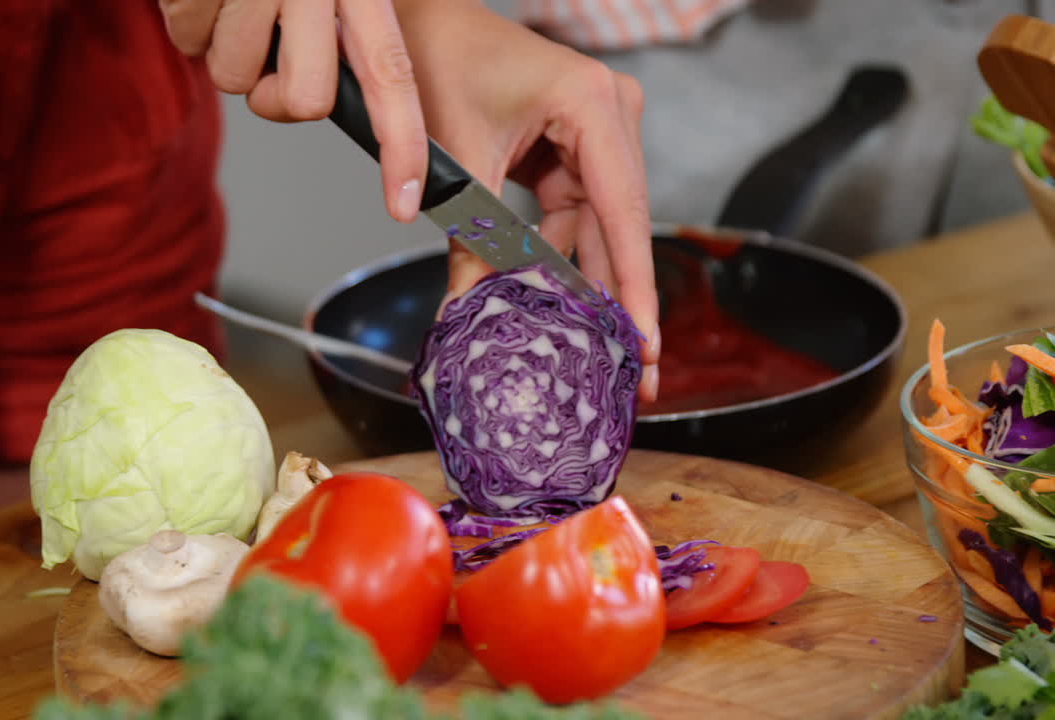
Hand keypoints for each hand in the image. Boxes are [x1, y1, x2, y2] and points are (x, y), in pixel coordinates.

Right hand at [158, 0, 428, 223]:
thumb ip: (352, 32)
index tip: (404, 203)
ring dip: (224, 48)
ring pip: (235, 78)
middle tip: (267, 47)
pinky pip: (188, 42)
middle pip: (304, 100)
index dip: (402, 143)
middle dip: (277, 94)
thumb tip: (336, 99)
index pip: (392, 75)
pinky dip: (189, 22)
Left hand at [394, 0, 659, 400]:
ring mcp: (596, 132)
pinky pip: (575, 216)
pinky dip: (562, 258)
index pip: (622, 211)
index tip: (645, 343)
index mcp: (592, 104)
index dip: (632, 285)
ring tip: (600, 353)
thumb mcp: (456, 160)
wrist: (418, 24)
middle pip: (620, 226)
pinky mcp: (575, 148)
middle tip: (637, 373)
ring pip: (598, 228)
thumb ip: (471, 240)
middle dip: (622, 301)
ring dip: (590, 286)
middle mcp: (610, 114)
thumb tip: (469, 315)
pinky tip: (563, 308)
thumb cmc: (437, 62)